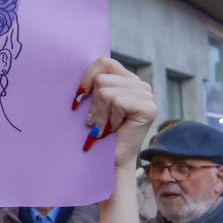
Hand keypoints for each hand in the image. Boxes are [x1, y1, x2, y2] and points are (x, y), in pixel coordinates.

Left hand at [73, 56, 155, 170]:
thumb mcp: (94, 103)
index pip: (104, 62)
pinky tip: (113, 128)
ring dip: (100, 114)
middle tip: (95, 122)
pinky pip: (117, 101)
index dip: (87, 77)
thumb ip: (93, 84)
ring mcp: (147, 95)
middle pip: (102, 78)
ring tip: (104, 127)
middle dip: (93, 104)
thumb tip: (74, 69)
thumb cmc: (99, 132)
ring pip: (106, 91)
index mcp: (128, 80)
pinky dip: (109, 118)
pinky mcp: (148, 107)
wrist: (111, 160)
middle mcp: (140, 85)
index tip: (79, 97)